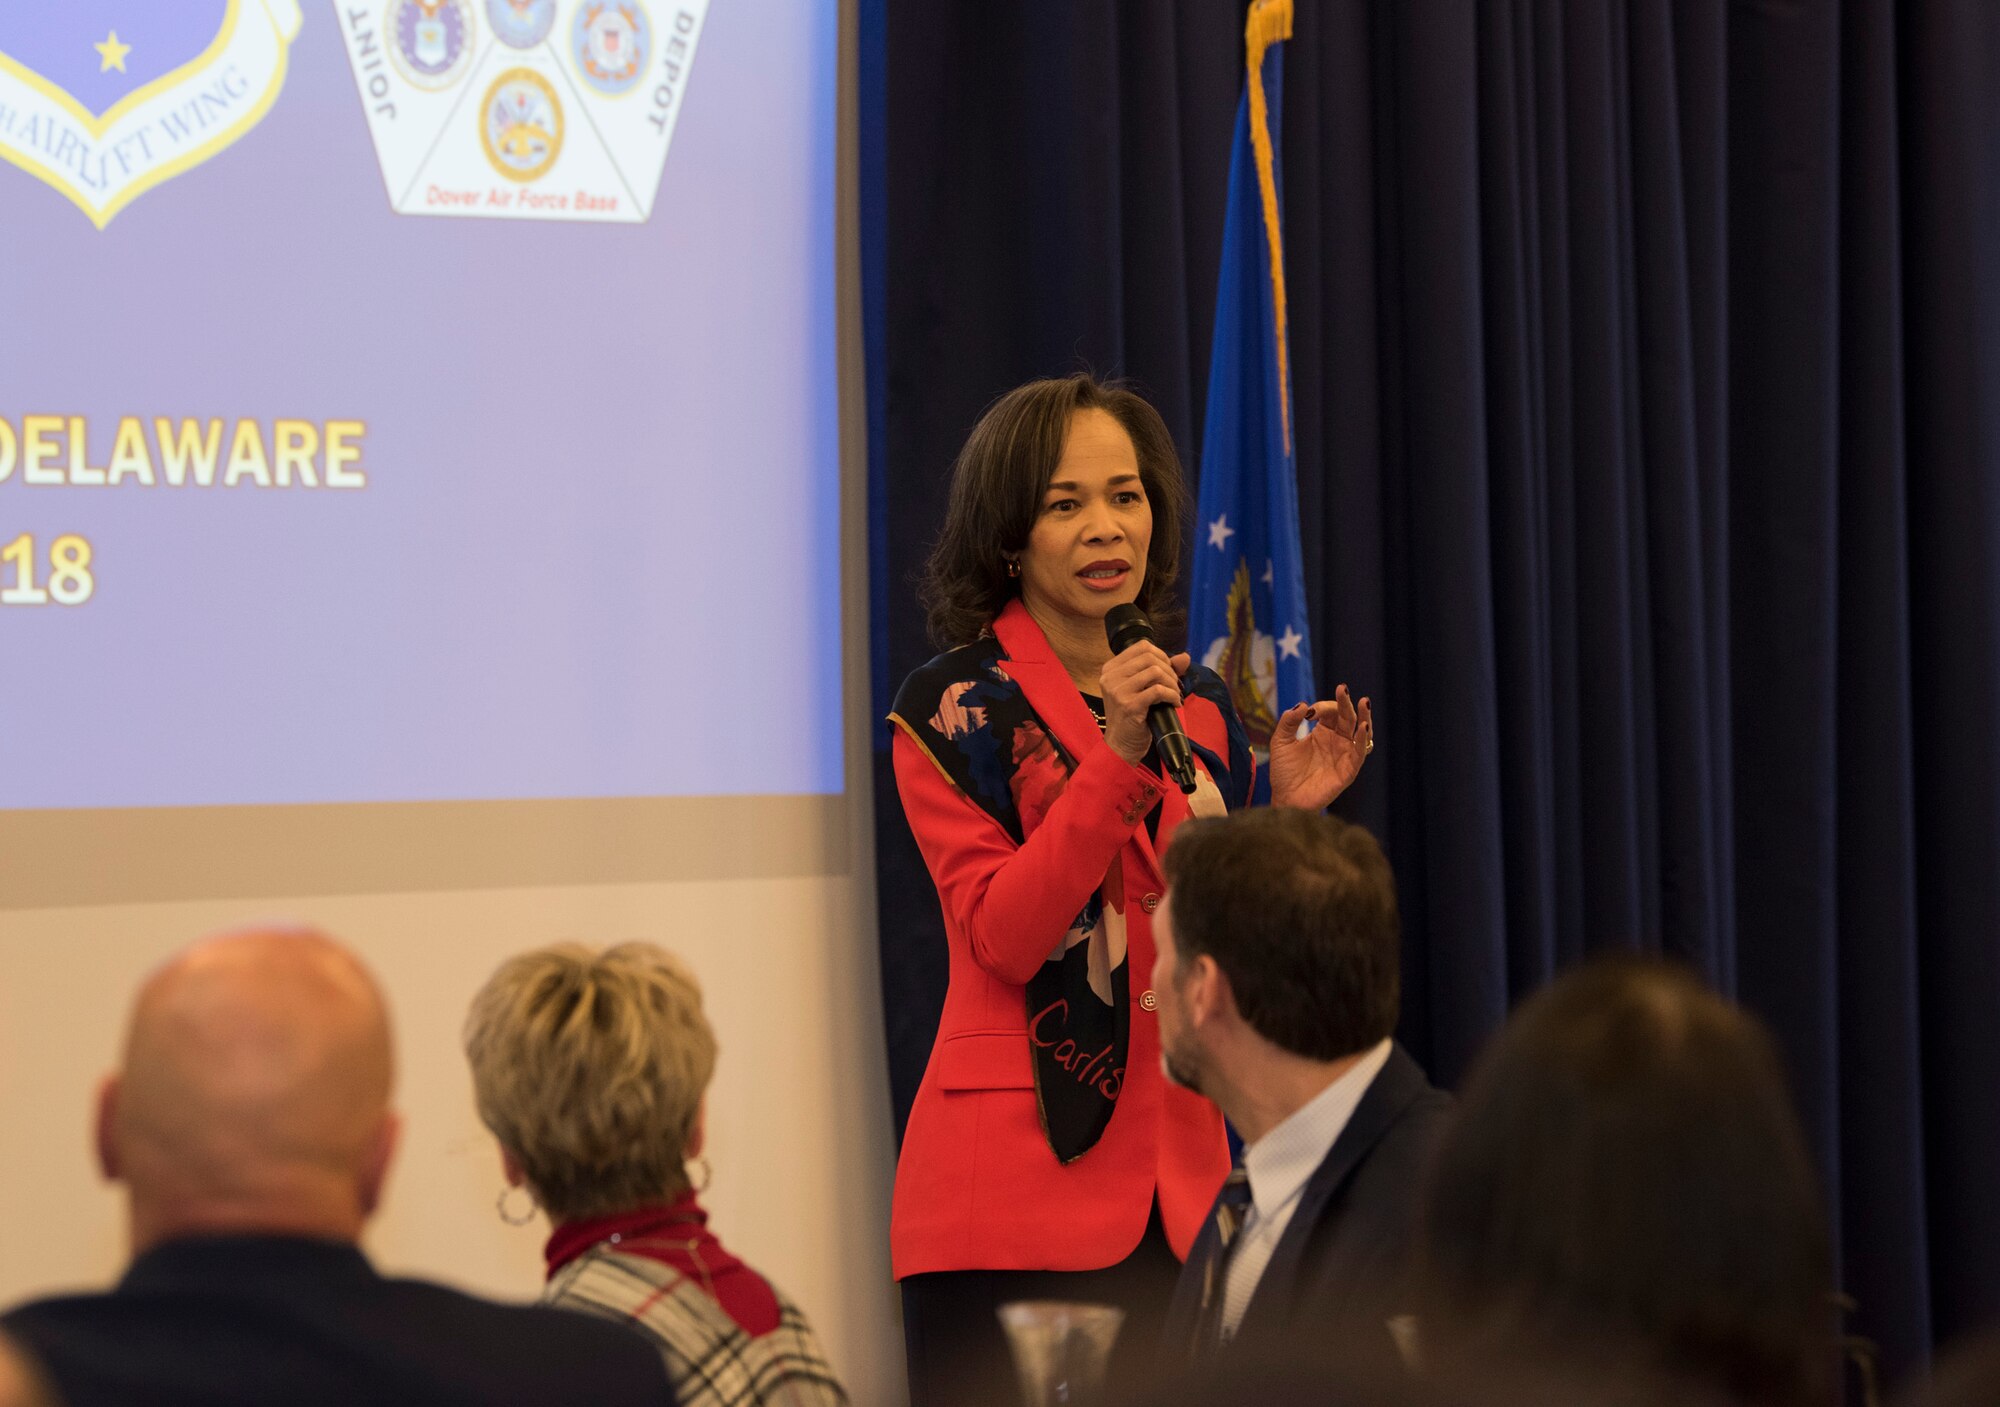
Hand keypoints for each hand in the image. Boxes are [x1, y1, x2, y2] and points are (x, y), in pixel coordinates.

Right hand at [1100, 642, 1189, 765]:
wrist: (1121, 745)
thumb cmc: (1133, 716)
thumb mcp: (1144, 688)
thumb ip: (1163, 669)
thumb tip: (1185, 657)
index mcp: (1111, 669)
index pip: (1141, 646)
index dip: (1161, 655)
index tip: (1168, 671)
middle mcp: (1111, 677)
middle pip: (1150, 657)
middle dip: (1169, 670)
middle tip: (1174, 686)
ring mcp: (1118, 691)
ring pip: (1155, 671)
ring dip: (1172, 683)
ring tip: (1174, 695)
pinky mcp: (1129, 706)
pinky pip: (1158, 691)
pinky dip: (1172, 695)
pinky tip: (1174, 704)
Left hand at [1269, 685, 1373, 809]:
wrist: (1285, 798)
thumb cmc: (1283, 771)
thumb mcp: (1281, 741)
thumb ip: (1288, 721)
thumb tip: (1302, 704)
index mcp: (1323, 732)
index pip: (1330, 711)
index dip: (1322, 707)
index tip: (1309, 712)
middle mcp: (1337, 741)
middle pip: (1348, 717)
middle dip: (1346, 702)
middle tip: (1343, 688)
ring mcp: (1344, 755)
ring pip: (1360, 732)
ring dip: (1364, 717)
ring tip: (1364, 702)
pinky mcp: (1348, 770)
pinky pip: (1360, 753)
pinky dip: (1363, 740)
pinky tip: (1362, 728)